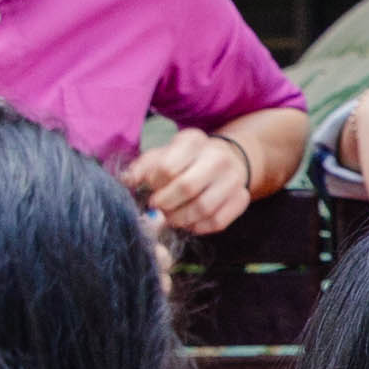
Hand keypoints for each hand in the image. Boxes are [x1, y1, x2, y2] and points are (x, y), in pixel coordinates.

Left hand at [133, 120, 261, 236]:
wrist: (225, 160)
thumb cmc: (185, 160)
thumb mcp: (163, 155)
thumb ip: (142, 168)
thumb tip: (126, 182)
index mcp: (193, 140)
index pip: (168, 167)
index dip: (154, 185)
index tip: (151, 189)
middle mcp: (218, 156)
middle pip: (187, 187)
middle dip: (166, 204)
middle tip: (158, 209)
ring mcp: (234, 178)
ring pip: (203, 208)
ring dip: (181, 219)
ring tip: (171, 218)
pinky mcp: (242, 198)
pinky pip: (218, 221)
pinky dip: (199, 227)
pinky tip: (189, 223)